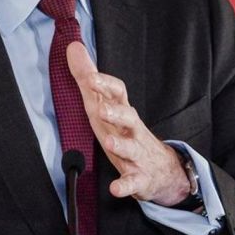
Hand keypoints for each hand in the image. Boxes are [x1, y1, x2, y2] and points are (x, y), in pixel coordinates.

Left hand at [65, 42, 191, 206]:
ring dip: (120, 145)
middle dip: (116, 112)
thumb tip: (73, 46)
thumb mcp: (105, 105)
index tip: (91, 77)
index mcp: (122, 112)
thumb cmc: (125, 132)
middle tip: (101, 108)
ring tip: (108, 142)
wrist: (161, 169)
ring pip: (131, 148)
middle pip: (128, 117)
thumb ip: (88, 78)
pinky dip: (125, 185)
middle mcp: (132, 131)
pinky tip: (115, 189)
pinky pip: (133, 182)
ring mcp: (138, 154)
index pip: (118, 93)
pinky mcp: (139, 177)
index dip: (106, 85)